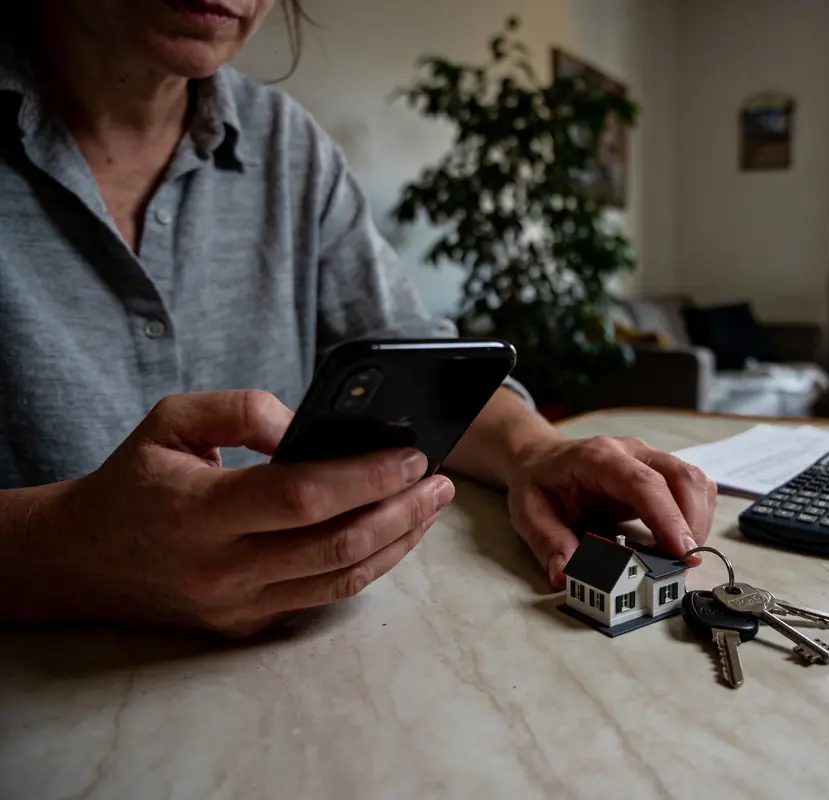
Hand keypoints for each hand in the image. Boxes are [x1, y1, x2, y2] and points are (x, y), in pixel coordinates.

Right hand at [4, 391, 452, 635]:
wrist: (80, 559)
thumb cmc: (133, 480)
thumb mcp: (172, 422)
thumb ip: (243, 411)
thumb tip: (313, 427)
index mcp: (198, 512)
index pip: (303, 497)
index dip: (367, 476)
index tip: (412, 455)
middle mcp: (220, 570)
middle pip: (336, 546)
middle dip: (402, 512)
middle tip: (439, 481)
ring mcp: (236, 607)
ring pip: (341, 581)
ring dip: (398, 543)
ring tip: (430, 506)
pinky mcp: (246, 627)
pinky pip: (323, 598)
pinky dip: (368, 566)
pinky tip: (393, 534)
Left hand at [506, 436, 717, 587]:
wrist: (541, 458)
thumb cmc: (538, 482)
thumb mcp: (528, 513)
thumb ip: (548, 543)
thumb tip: (567, 575)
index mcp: (598, 458)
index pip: (644, 483)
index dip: (668, 518)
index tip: (683, 553)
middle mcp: (631, 451)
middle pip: (681, 477)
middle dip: (692, 523)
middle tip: (686, 563)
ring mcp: (650, 457)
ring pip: (695, 480)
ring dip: (698, 521)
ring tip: (682, 555)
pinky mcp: (660, 470)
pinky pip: (694, 487)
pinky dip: (697, 516)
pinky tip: (680, 540)